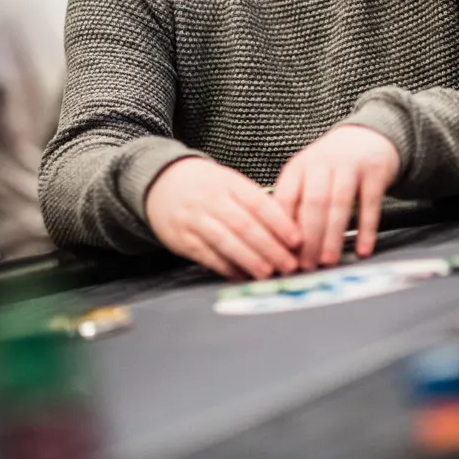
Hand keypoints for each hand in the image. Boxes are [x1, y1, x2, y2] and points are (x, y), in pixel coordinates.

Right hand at [145, 157, 300, 279]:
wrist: (161, 184)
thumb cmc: (206, 185)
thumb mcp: (229, 182)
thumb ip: (254, 202)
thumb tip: (286, 229)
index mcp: (228, 182)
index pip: (257, 202)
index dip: (279, 222)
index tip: (297, 239)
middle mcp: (210, 199)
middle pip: (243, 225)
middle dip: (269, 247)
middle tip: (289, 264)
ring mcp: (194, 219)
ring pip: (225, 241)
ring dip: (249, 259)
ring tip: (268, 273)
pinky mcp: (182, 239)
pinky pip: (207, 256)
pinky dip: (227, 267)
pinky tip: (243, 276)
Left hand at [274, 126, 400, 269]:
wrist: (366, 138)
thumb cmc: (330, 167)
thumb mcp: (306, 177)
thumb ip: (295, 205)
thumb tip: (282, 247)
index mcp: (298, 167)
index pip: (286, 198)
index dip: (282, 227)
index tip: (282, 253)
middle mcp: (322, 163)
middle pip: (313, 202)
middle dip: (309, 238)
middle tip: (306, 265)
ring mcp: (349, 165)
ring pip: (339, 203)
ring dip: (333, 235)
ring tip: (328, 261)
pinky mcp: (374, 171)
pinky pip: (370, 204)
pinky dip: (366, 229)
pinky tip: (362, 249)